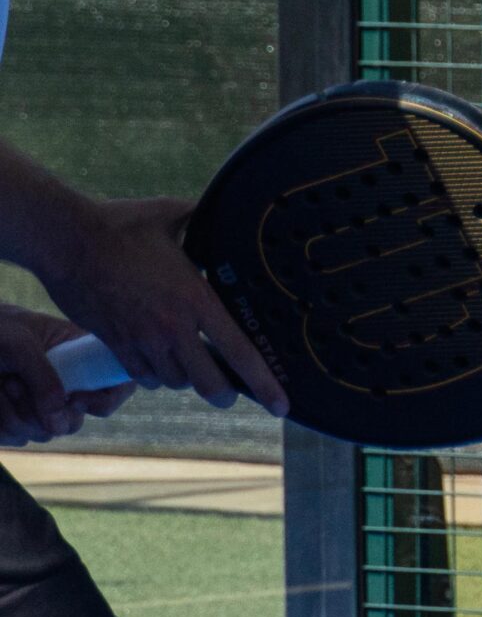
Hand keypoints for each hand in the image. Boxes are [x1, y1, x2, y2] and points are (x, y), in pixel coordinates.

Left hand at [0, 304, 132, 446]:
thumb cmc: (0, 330)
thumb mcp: (22, 344)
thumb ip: (44, 378)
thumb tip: (59, 424)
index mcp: (86, 356)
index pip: (119, 385)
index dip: (105, 400)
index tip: (74, 398)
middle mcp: (70, 384)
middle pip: (75, 420)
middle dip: (44, 409)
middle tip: (15, 382)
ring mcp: (44, 405)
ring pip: (45, 432)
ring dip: (17, 412)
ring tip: (4, 382)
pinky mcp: (20, 420)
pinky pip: (18, 438)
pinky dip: (2, 422)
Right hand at [36, 196, 286, 416]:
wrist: (66, 241)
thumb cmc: (121, 224)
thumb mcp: (174, 215)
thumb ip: (205, 220)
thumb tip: (224, 210)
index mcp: (196, 298)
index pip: (239, 351)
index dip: (264, 382)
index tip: (281, 405)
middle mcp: (172, 327)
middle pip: (208, 382)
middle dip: (225, 393)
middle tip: (232, 392)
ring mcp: (141, 339)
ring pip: (174, 381)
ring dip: (188, 379)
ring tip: (196, 366)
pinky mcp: (114, 343)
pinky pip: (142, 376)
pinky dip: (155, 375)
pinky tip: (161, 362)